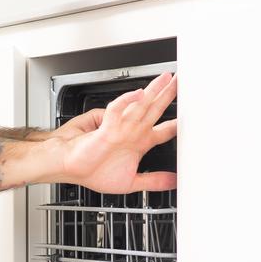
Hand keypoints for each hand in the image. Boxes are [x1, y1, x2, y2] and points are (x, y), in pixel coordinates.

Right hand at [51, 72, 177, 193]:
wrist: (69, 167)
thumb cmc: (91, 171)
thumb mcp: (131, 182)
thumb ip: (154, 181)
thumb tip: (175, 182)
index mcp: (138, 143)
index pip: (164, 130)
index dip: (177, 124)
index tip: (190, 118)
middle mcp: (131, 132)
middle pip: (155, 110)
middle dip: (169, 96)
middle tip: (181, 83)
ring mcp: (120, 128)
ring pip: (140, 105)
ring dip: (153, 92)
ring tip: (167, 79)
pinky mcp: (106, 127)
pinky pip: (117, 110)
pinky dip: (126, 101)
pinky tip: (138, 94)